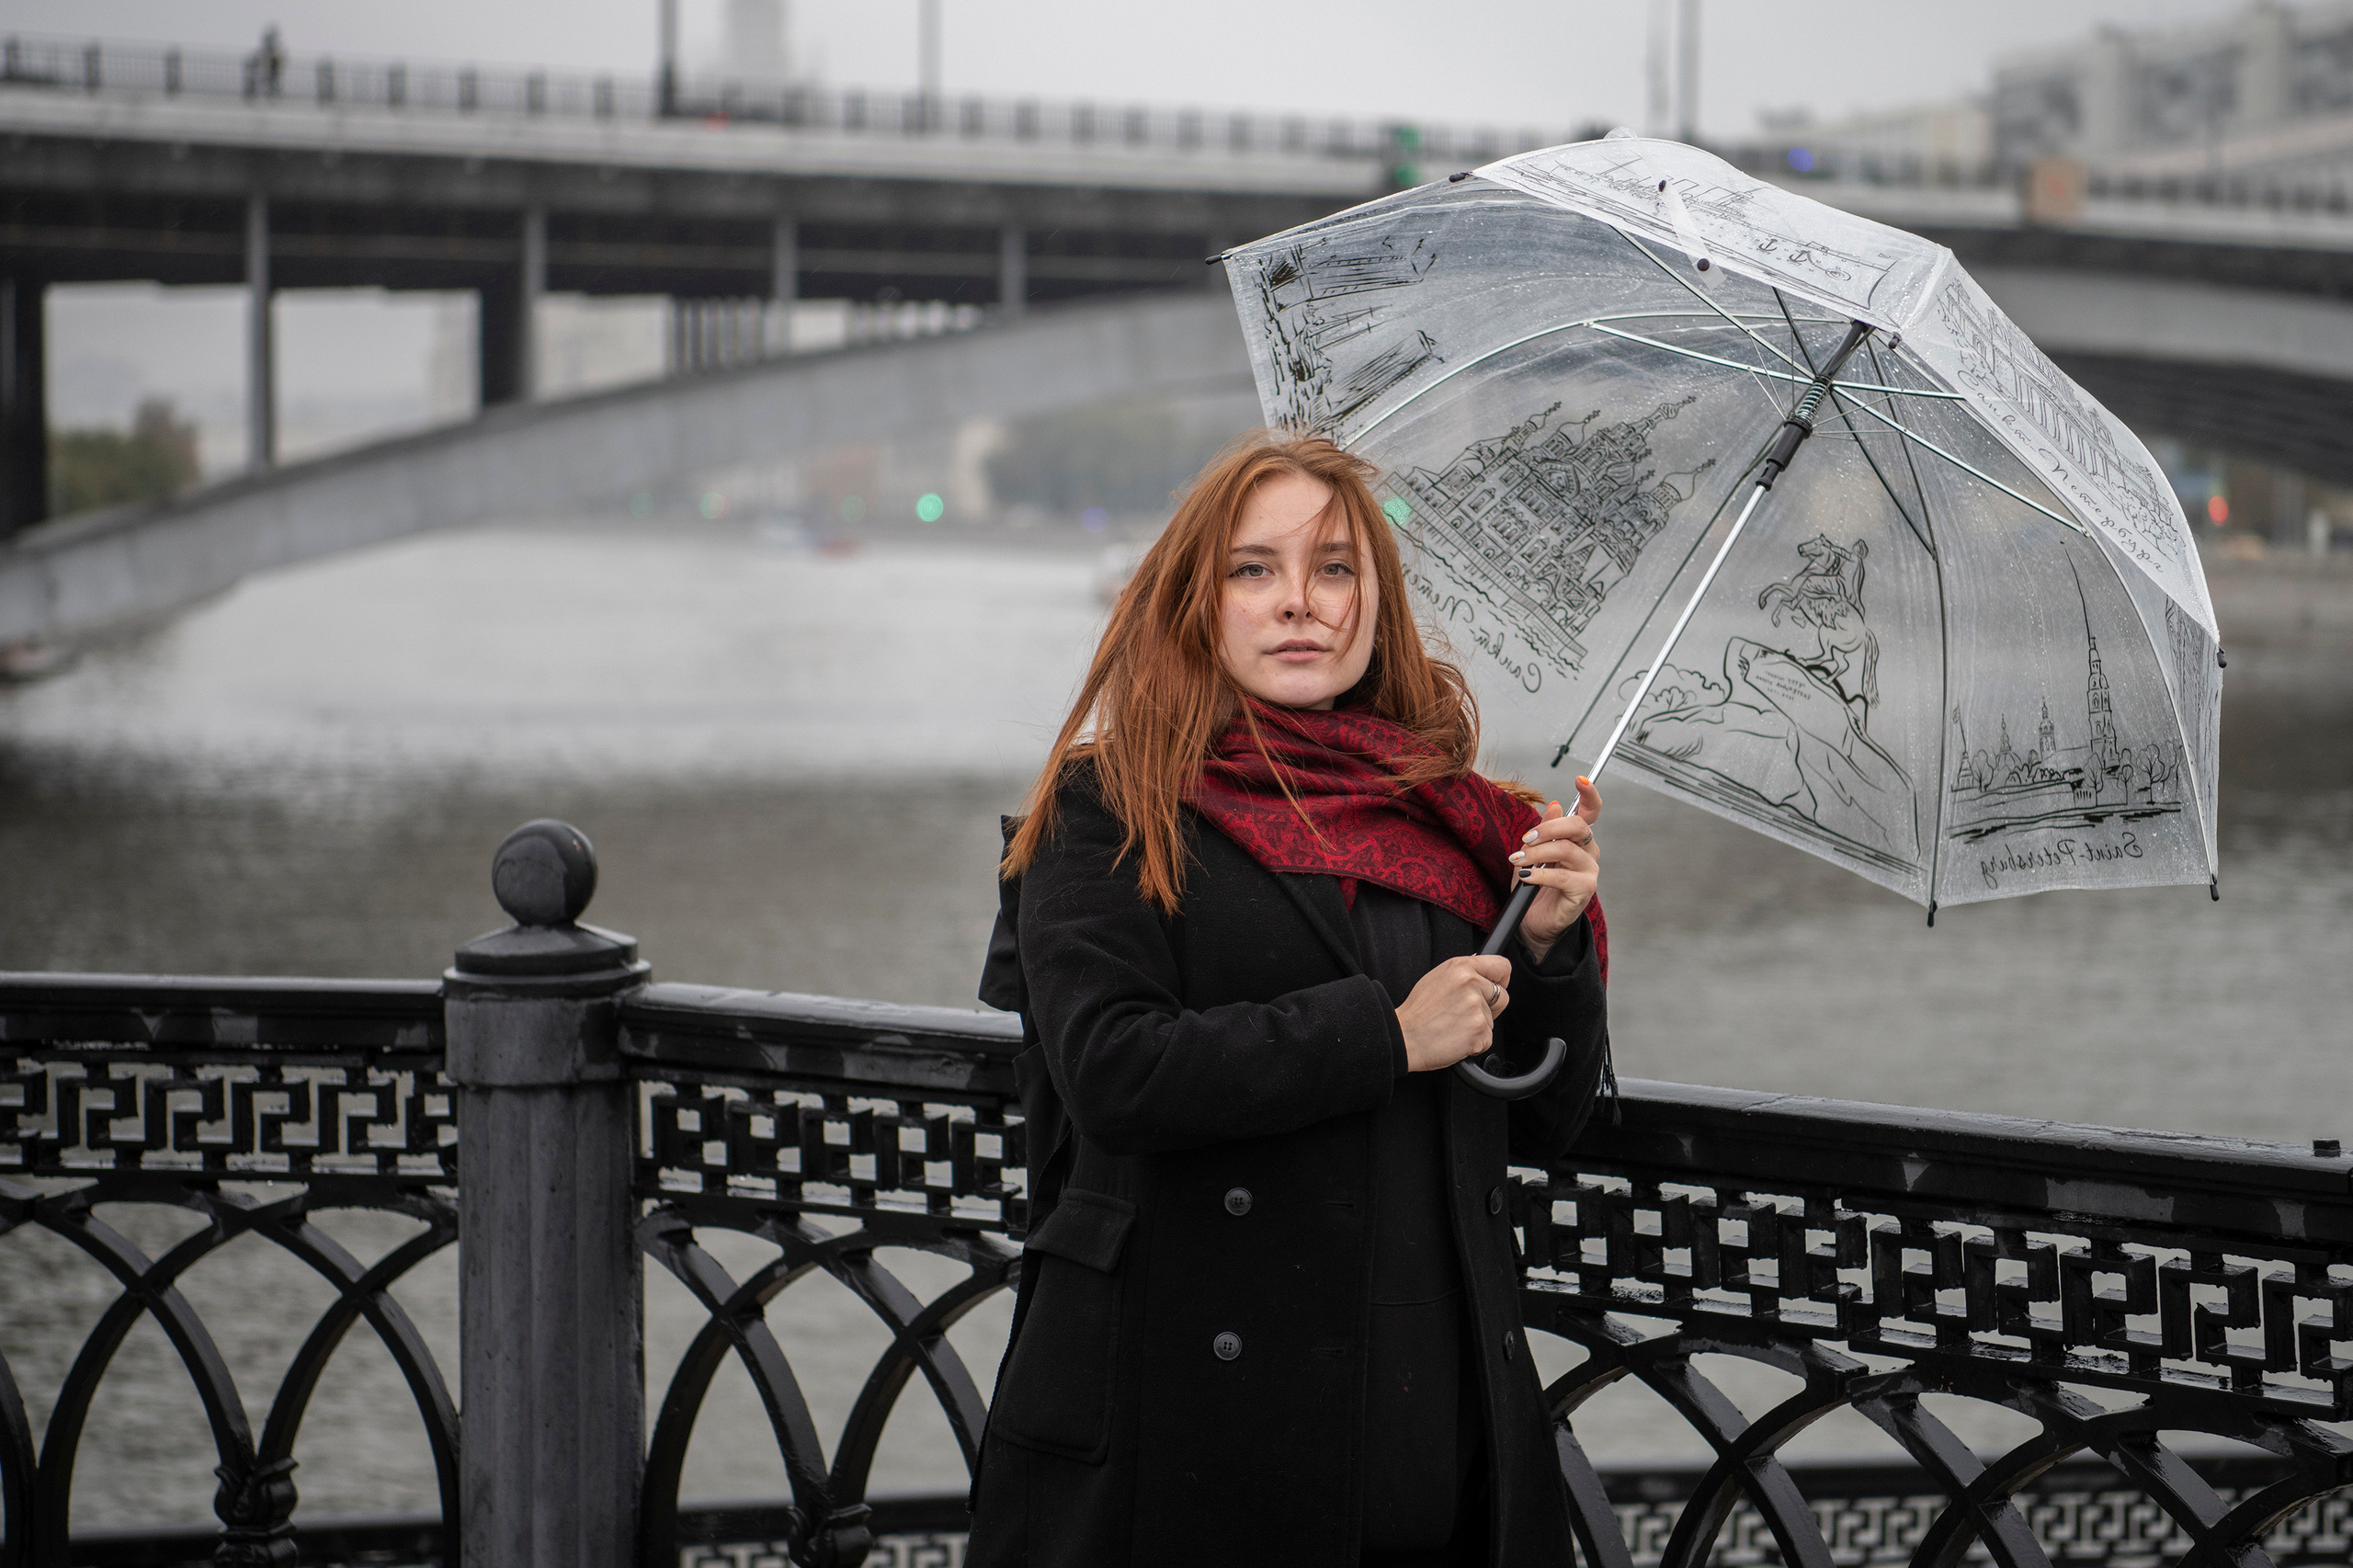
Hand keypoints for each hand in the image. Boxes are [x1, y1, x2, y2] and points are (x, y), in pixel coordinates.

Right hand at [1395, 955, 1511, 1071]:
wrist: (1404, 1037)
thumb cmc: (1417, 1012)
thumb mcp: (1436, 978)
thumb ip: (1462, 973)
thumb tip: (1482, 970)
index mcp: (1461, 967)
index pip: (1501, 966)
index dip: (1501, 980)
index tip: (1496, 988)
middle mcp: (1471, 983)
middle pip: (1503, 997)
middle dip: (1490, 1009)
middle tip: (1466, 1014)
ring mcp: (1476, 1007)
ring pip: (1493, 1021)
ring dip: (1478, 1027)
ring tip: (1454, 1026)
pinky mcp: (1479, 1030)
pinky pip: (1487, 1039)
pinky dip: (1475, 1043)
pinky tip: (1456, 1037)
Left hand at [1508, 776, 1601, 962]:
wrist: (1532, 921)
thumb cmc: (1532, 885)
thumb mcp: (1531, 853)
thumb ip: (1543, 831)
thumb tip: (1553, 805)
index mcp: (1577, 839)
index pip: (1590, 812)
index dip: (1589, 794)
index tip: (1580, 779)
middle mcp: (1588, 852)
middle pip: (1577, 826)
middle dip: (1548, 828)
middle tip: (1525, 838)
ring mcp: (1589, 871)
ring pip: (1565, 850)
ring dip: (1536, 854)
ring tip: (1518, 862)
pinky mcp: (1584, 890)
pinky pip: (1561, 876)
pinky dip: (1538, 874)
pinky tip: (1525, 876)